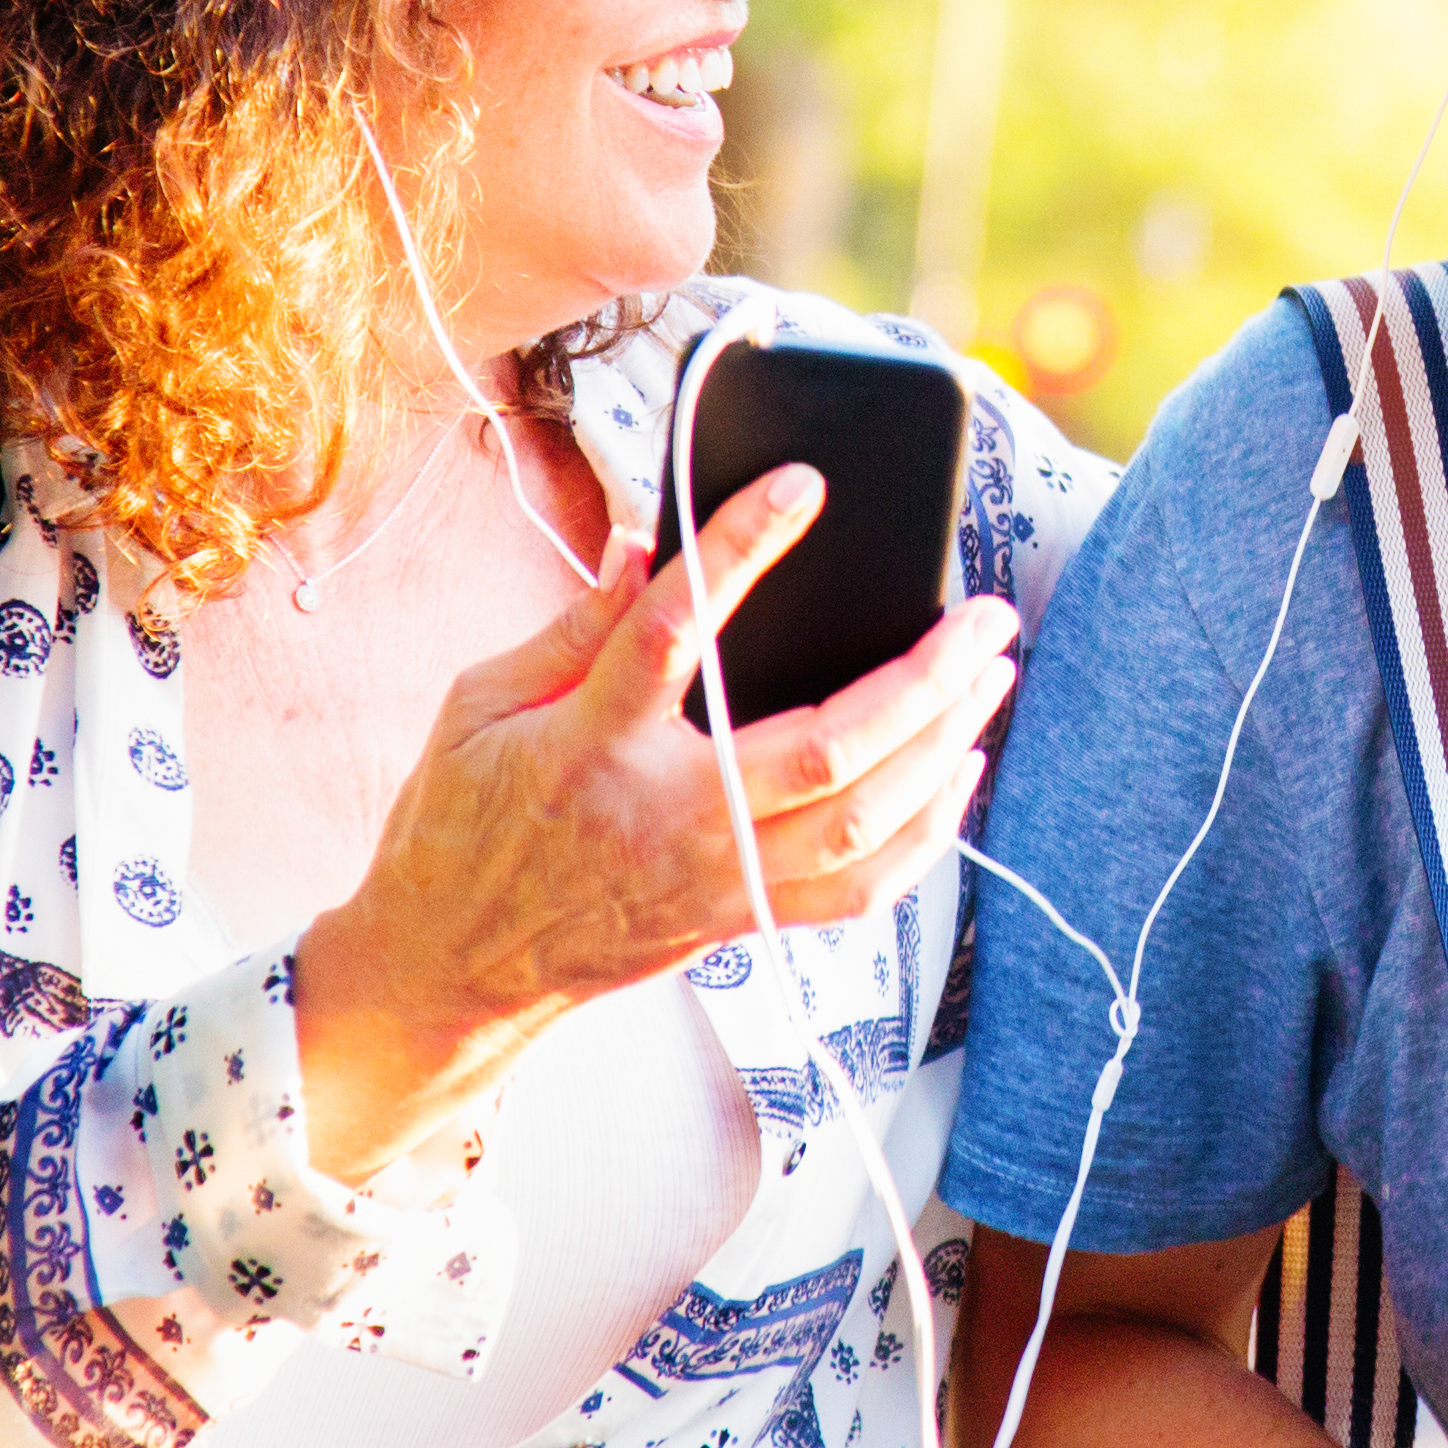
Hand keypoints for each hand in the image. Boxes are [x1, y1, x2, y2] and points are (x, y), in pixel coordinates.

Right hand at [296, 464, 1019, 1170]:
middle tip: (984, 614)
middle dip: (923, 677)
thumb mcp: (481, 702)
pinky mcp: (739, 920)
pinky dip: (924, 832)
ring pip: (862, 820)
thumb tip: (644, 536)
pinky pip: (858, 889)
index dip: (739, 548)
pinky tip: (957, 773)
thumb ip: (573, 625)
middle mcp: (668, 814)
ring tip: (991, 678)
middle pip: (823, 744)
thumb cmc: (462, 820)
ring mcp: (714, 877)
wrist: (455, 961)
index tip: (803, 485)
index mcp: (591, 741)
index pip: (674, 629)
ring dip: (943, 745)